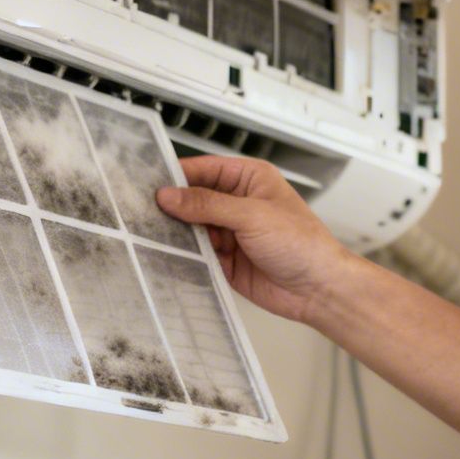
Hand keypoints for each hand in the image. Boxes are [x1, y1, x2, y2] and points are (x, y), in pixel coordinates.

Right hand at [156, 156, 358, 323]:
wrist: (318, 288)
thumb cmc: (302, 244)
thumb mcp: (252, 215)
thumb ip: (208, 204)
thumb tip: (170, 195)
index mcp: (249, 179)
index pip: (204, 169)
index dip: (177, 175)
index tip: (148, 183)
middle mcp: (237, 203)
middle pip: (193, 199)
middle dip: (172, 206)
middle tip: (141, 211)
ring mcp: (231, 232)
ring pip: (192, 228)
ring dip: (175, 232)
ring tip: (149, 234)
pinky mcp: (226, 260)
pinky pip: (197, 254)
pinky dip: (184, 255)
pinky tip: (168, 255)